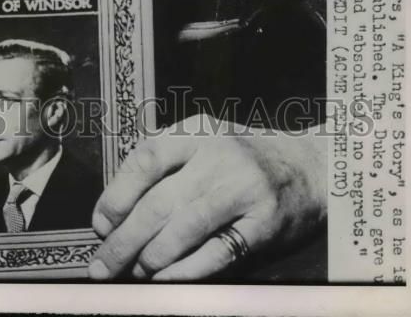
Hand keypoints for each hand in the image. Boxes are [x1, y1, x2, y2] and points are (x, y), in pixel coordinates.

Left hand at [89, 115, 326, 281]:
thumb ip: (167, 166)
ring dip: (151, 256)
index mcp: (196, 132)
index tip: (100, 224)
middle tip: (102, 264)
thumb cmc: (243, 159)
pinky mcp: (264, 224)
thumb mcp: (205, 142)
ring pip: (185, 228)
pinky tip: (165, 278)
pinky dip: (186, 270)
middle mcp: (219, 156)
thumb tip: (115, 212)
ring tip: (133, 272)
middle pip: (160, 201)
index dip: (116, 195)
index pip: (146, 159)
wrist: (310, 168)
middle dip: (124, 239)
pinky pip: (217, 253)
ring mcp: (244, 189)